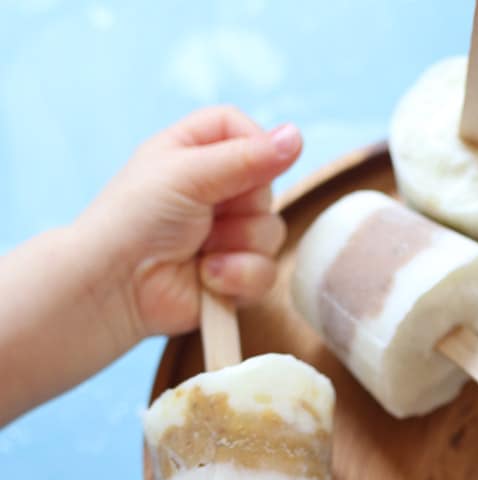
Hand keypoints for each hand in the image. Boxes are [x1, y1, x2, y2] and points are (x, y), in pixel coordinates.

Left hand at [77, 106, 301, 341]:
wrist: (117, 286)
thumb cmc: (135, 220)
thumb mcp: (188, 174)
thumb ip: (246, 158)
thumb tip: (296, 136)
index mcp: (195, 153)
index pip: (245, 131)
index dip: (256, 146)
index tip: (253, 162)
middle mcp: (215, 192)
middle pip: (267, 186)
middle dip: (243, 208)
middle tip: (207, 217)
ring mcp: (227, 236)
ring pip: (272, 233)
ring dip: (238, 245)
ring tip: (201, 253)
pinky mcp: (234, 276)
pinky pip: (266, 273)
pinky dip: (238, 277)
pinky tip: (207, 278)